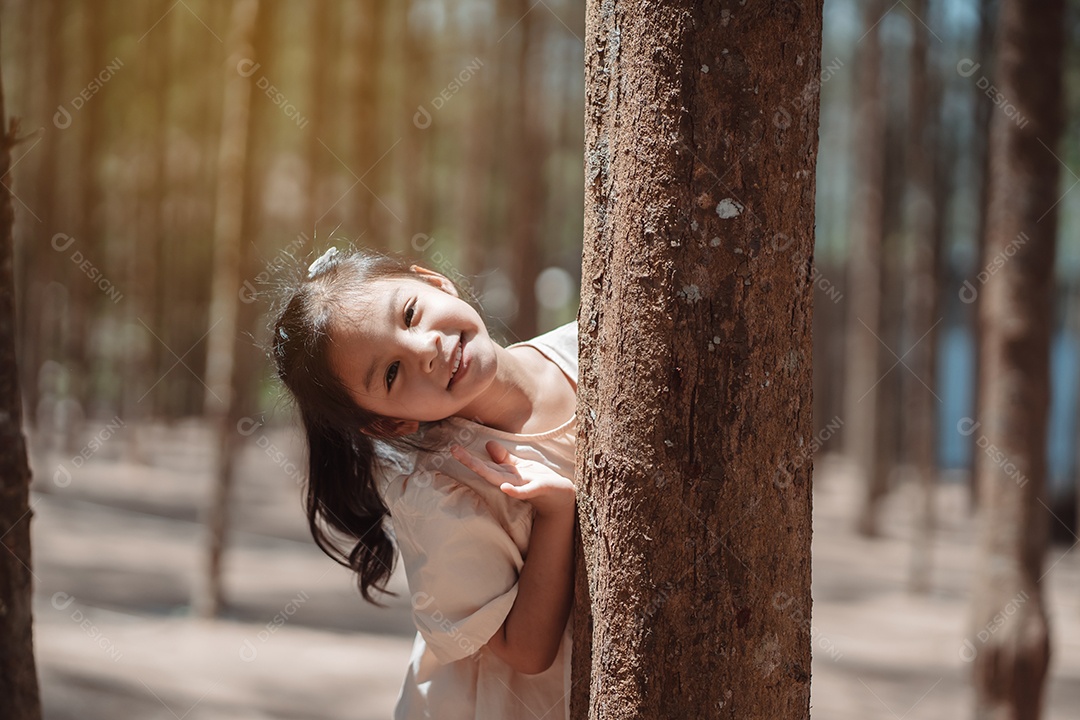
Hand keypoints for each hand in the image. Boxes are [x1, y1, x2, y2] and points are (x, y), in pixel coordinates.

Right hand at [450, 441, 575, 517]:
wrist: (562, 496)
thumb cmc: (540, 481)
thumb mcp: (521, 467)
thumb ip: (505, 458)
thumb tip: (488, 444)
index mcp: (506, 474)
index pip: (484, 465)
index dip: (469, 457)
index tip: (453, 447)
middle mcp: (511, 481)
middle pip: (487, 472)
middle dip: (470, 462)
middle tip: (454, 450)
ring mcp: (523, 486)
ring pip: (501, 479)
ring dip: (486, 472)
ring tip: (471, 464)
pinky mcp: (538, 489)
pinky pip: (525, 491)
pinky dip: (515, 491)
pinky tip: (504, 487)